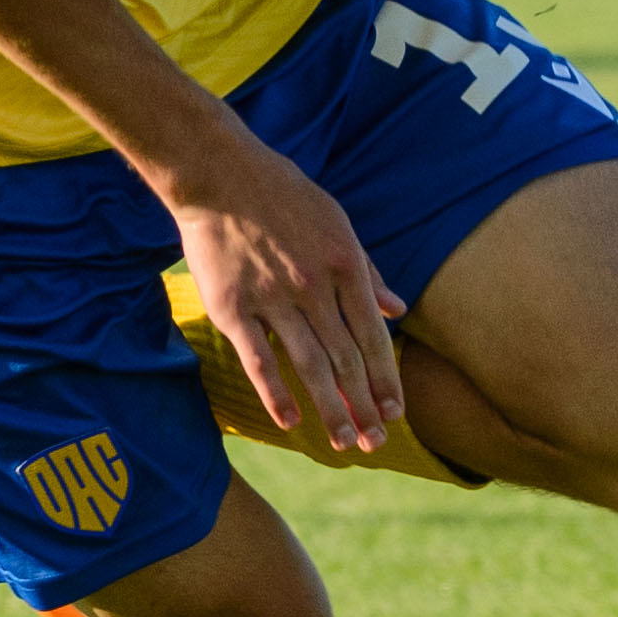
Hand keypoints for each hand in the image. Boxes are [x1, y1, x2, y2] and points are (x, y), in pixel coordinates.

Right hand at [166, 131, 404, 452]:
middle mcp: (315, 285)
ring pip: (310, 365)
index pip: (373, 336)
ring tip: (345, 444)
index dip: (385, 379)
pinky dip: (277, 393)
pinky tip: (292, 422)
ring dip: (331, 409)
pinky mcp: (233, 306)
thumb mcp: (337, 223)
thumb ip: (367, 272)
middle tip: (377, 442)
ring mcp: (273, 297)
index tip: (396, 412)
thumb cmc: (282, 195)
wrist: (219, 172)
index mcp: (345, 264)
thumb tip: (398, 309)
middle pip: (346, 358)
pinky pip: (259, 359)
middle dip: (365, 405)